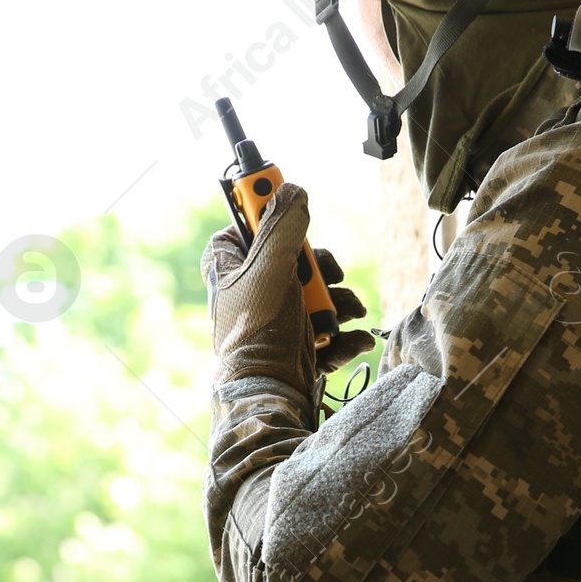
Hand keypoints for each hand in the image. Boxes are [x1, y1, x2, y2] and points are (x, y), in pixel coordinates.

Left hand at [202, 182, 371, 390]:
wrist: (271, 392)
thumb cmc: (260, 328)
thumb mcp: (271, 265)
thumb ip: (282, 224)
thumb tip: (291, 189)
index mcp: (228, 269)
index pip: (239, 229)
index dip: (262, 217)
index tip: (285, 207)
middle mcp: (249, 293)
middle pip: (292, 261)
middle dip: (322, 270)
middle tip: (329, 274)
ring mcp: (274, 321)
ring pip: (314, 296)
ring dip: (340, 303)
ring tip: (349, 312)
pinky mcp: (295, 346)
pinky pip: (324, 331)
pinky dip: (341, 335)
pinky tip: (353, 339)